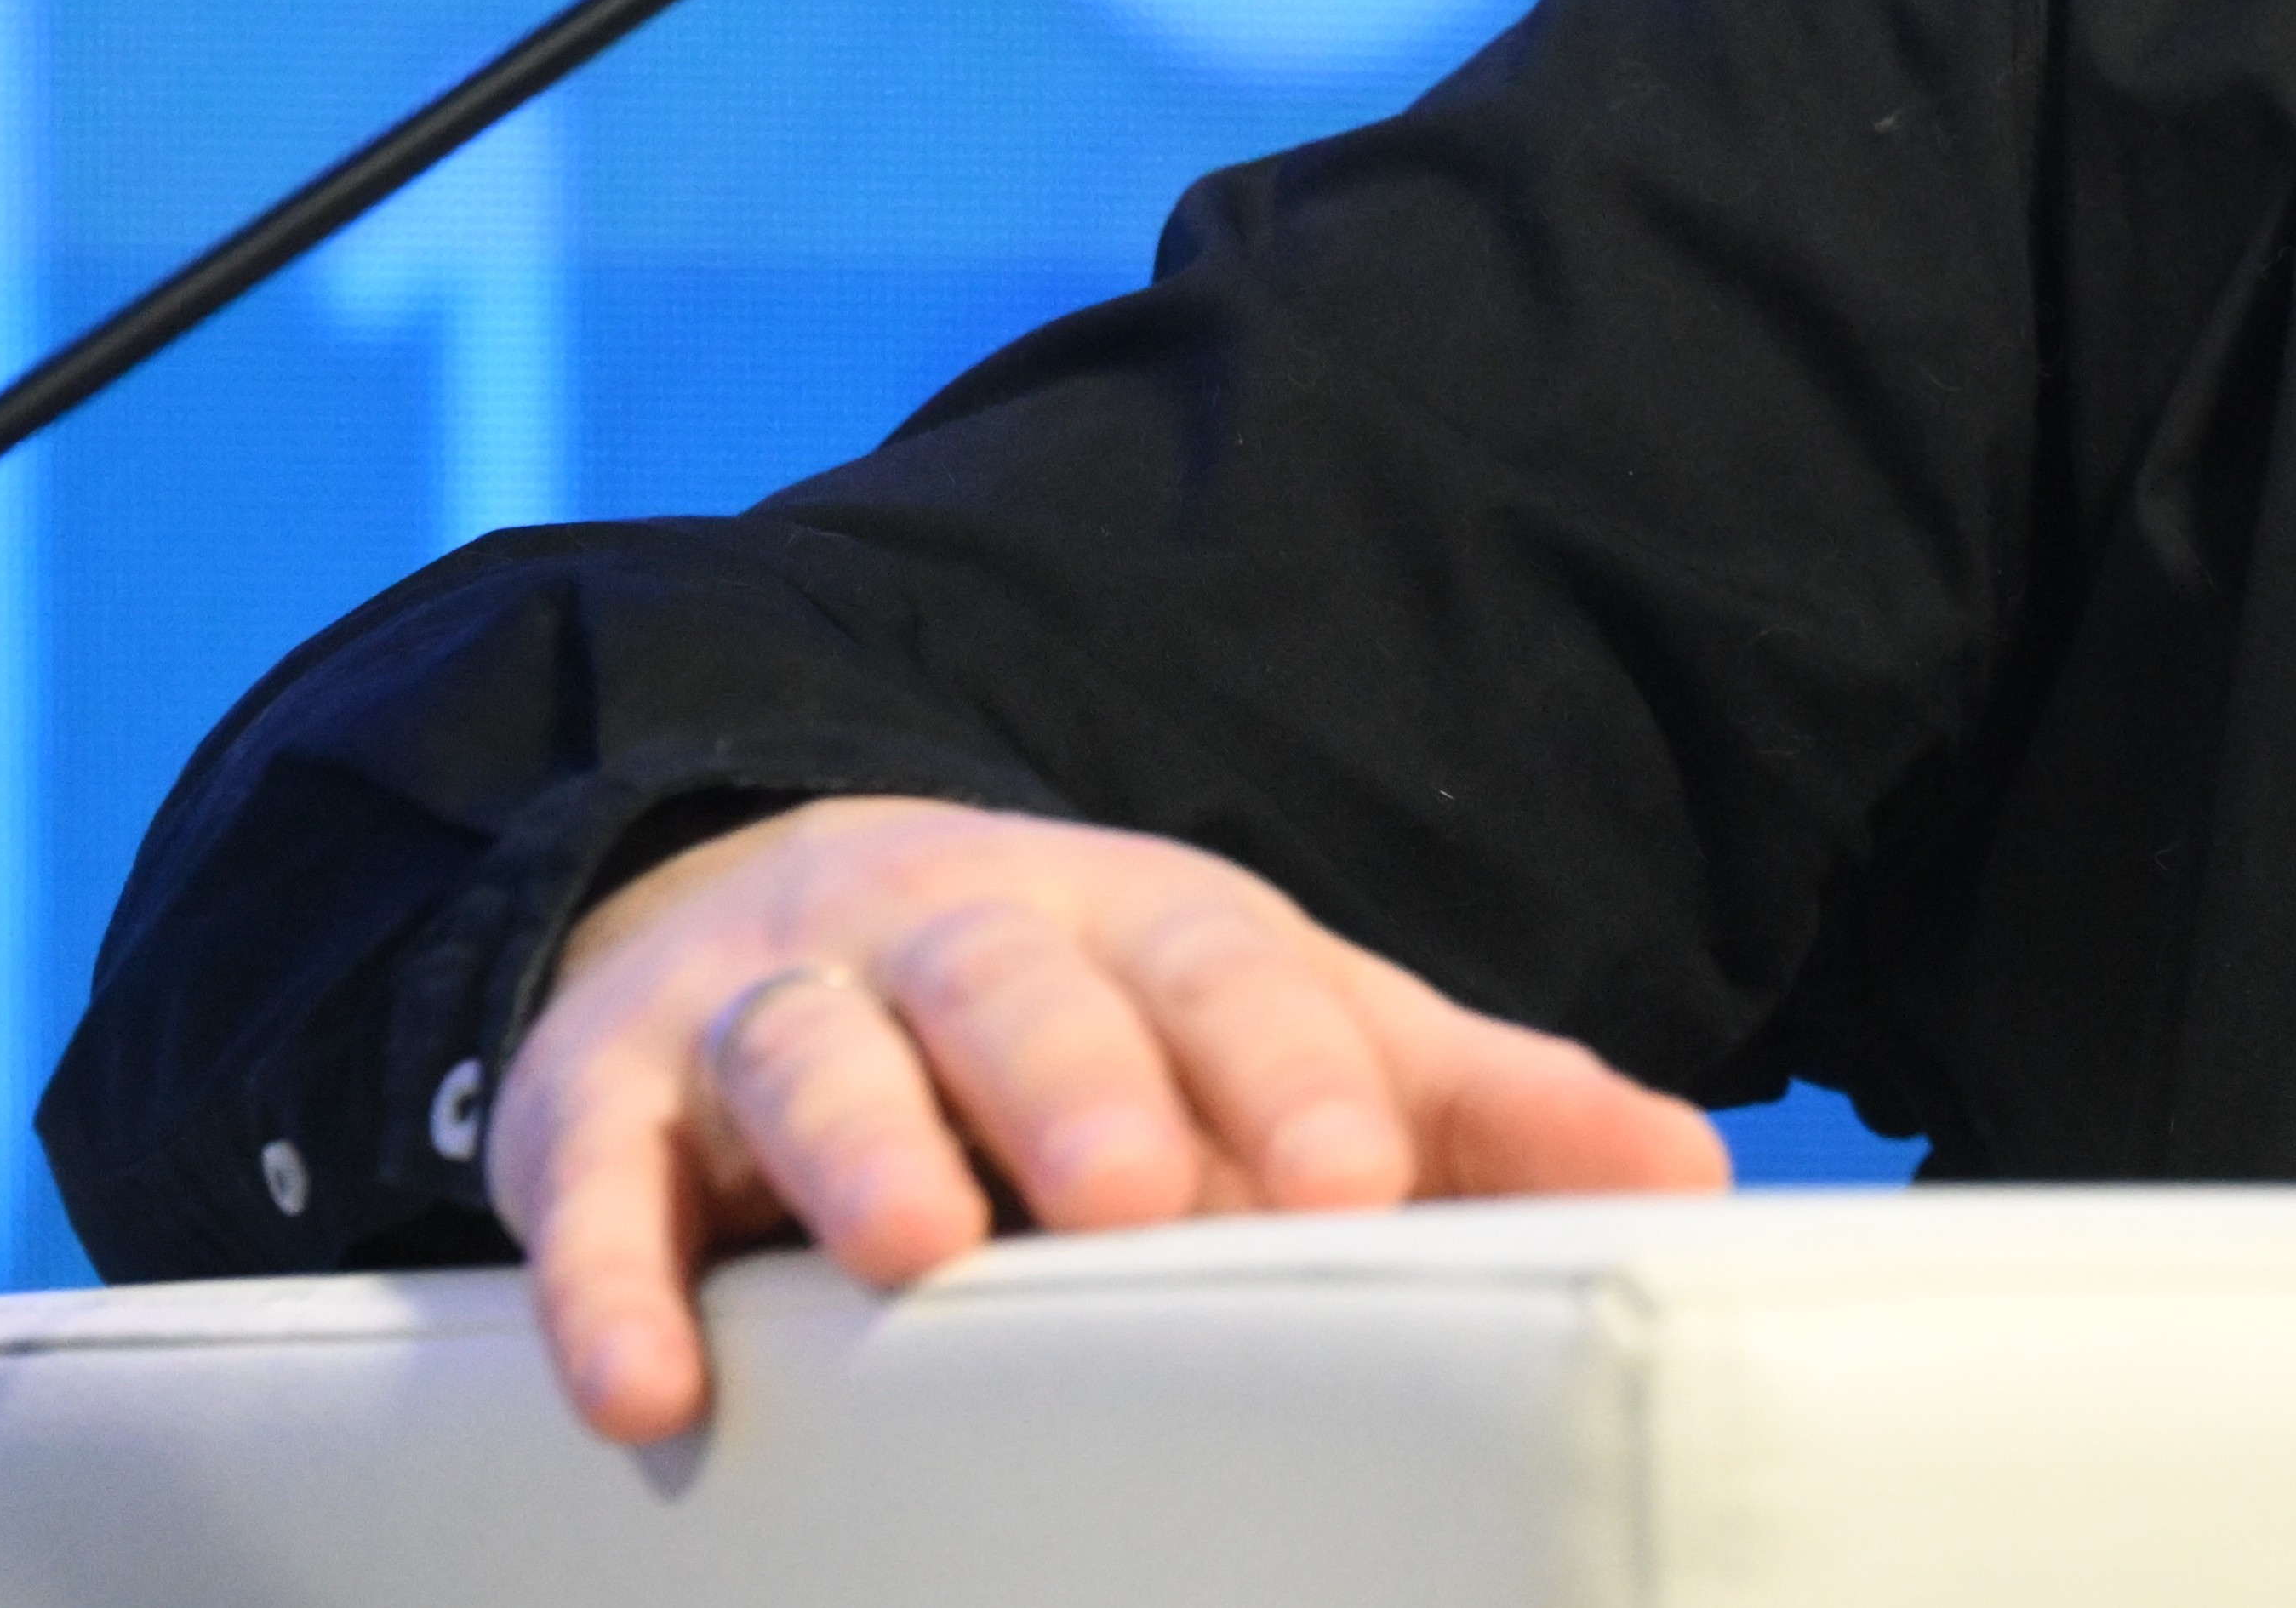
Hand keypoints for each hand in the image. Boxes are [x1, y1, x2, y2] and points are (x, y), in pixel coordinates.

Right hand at [488, 793, 1729, 1444]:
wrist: (813, 904)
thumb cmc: (1113, 1016)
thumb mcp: (1300, 1033)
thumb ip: (1485, 1109)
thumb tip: (1704, 1183)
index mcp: (1147, 920)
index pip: (1235, 969)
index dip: (1295, 1067)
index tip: (1358, 1178)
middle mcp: (960, 933)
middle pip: (1024, 982)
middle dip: (1084, 1081)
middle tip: (1139, 1191)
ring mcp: (776, 1000)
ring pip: (814, 1043)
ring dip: (860, 1143)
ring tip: (915, 1249)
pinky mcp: (610, 1089)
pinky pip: (591, 1171)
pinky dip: (606, 1272)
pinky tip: (643, 1390)